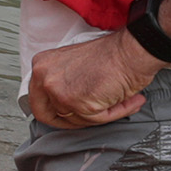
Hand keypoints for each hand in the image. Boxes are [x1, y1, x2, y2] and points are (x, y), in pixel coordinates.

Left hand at [24, 31, 166, 130]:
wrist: (133, 49)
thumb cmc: (112, 55)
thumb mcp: (74, 66)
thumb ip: (63, 84)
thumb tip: (62, 108)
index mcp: (41, 66)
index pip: (37, 100)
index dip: (54, 112)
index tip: (69, 115)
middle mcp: (43, 77)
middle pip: (47, 115)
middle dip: (70, 121)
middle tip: (92, 116)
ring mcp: (57, 90)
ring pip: (74, 119)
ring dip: (99, 114)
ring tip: (118, 98)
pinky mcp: (75, 102)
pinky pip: (94, 119)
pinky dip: (114, 113)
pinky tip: (127, 100)